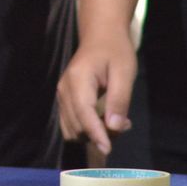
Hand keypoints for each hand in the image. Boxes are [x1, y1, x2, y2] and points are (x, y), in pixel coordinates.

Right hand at [56, 31, 136, 155]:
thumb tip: (114, 128)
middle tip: (125, 125)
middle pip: (76, 126)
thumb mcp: (124, 72)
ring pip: (71, 129)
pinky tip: (105, 120)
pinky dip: (87, 129)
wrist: (101, 35)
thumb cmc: (116, 51)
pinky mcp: (64, 99)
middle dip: (99, 133)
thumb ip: (119, 100)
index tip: (108, 150)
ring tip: (116, 121)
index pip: (84, 113)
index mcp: (78, 80)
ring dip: (93, 134)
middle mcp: (64, 89)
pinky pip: (71, 124)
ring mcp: (61, 94)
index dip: (95, 133)